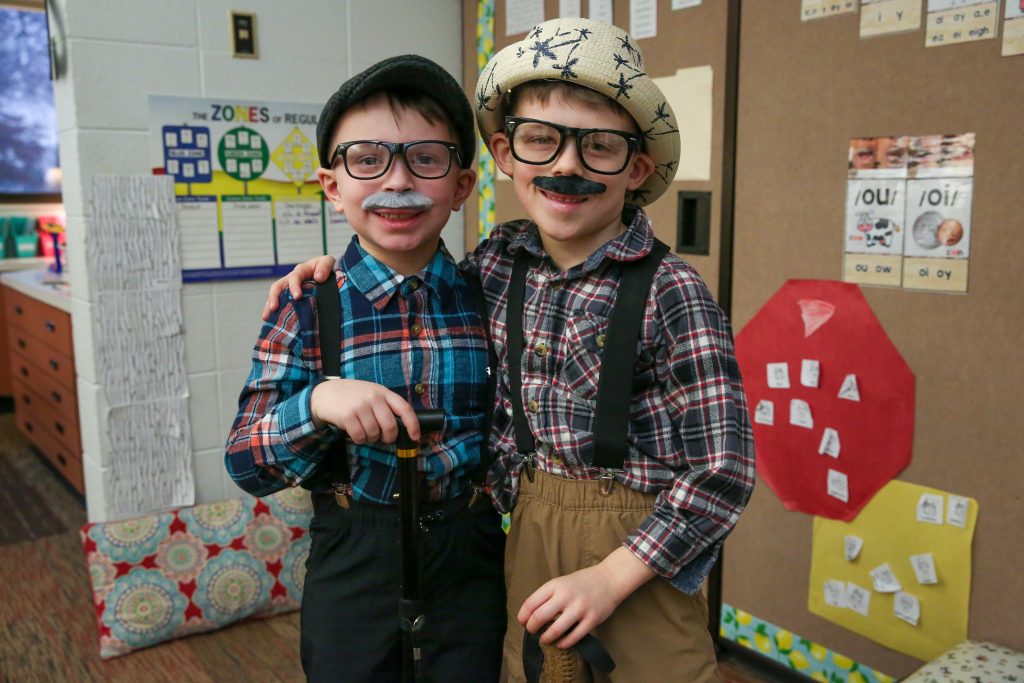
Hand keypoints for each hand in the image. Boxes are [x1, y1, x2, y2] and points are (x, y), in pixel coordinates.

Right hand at [261, 255, 336, 319]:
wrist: (328, 276)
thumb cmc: (327, 268)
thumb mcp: (328, 262)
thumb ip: (325, 266)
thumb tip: (318, 278)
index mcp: (301, 271)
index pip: (295, 277)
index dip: (294, 286)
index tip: (297, 297)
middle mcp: (291, 280)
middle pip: (278, 286)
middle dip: (274, 297)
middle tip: (274, 308)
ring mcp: (289, 290)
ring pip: (276, 297)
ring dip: (269, 306)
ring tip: (266, 317)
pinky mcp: (290, 299)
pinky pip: (280, 305)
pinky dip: (274, 313)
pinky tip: (270, 322)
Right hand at [310, 379, 419, 442]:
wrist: (324, 393)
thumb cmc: (351, 396)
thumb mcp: (371, 393)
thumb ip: (384, 406)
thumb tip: (400, 428)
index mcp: (383, 392)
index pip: (404, 408)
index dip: (413, 425)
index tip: (415, 437)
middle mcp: (373, 397)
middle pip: (390, 426)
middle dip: (388, 438)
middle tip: (381, 438)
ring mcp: (360, 406)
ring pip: (374, 433)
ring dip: (370, 438)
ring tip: (363, 430)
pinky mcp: (348, 415)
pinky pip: (360, 436)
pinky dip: (358, 439)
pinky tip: (353, 432)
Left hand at [518, 547, 655, 648]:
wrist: (609, 579)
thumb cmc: (581, 582)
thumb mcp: (561, 582)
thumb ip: (548, 596)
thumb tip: (531, 616)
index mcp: (555, 585)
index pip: (531, 603)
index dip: (523, 616)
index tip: (523, 622)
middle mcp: (566, 596)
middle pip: (540, 617)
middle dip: (532, 628)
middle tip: (533, 631)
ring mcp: (580, 608)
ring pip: (556, 629)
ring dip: (546, 638)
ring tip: (544, 639)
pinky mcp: (592, 620)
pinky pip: (574, 637)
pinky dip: (563, 643)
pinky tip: (560, 643)